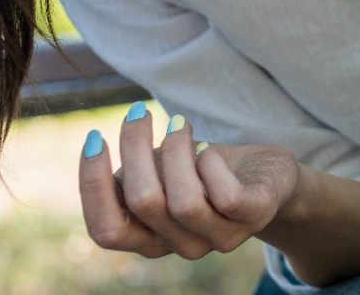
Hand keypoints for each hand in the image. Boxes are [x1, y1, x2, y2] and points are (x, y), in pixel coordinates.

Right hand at [79, 102, 300, 259]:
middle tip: (138, 113)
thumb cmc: (204, 170)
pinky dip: (211, 165)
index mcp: (150, 239)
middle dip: (135, 148)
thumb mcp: (161, 173)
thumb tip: (97, 151)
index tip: (96, 138)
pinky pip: (226, 197)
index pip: (107, 231)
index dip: (93, 186)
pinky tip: (208, 151)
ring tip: (179, 124)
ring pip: (184, 203)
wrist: (266, 174)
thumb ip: (132, 177)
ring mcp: (220, 238)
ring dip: (177, 151)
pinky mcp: (254, 216)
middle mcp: (182, 246)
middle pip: (145, 203)